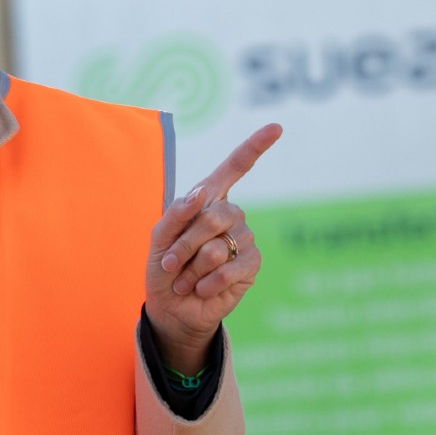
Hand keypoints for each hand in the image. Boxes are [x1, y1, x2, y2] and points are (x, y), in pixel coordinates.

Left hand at [145, 124, 282, 373]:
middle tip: (170, 263)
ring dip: (192, 267)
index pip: (234, 168)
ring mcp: (244, 239)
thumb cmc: (164, 268)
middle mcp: (230, 215)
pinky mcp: (251, 266)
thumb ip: (176, 213)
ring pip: (218, 246)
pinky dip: (208, 282)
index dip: (255, 147)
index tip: (276, 127)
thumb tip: (202, 193)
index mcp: (208, 200)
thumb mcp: (159, 238)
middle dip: (185, 243)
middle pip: (215, 216)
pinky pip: (231, 269)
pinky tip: (201, 289)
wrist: (172, 307)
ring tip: (185, 279)